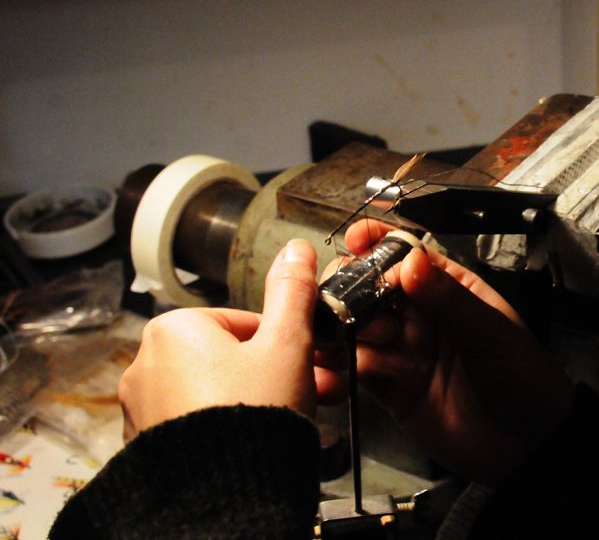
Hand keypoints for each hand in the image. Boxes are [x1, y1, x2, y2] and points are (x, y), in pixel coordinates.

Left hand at [120, 239, 324, 440]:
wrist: (226, 493)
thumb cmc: (254, 414)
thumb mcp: (288, 343)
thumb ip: (292, 294)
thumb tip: (297, 251)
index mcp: (174, 329)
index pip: (245, 323)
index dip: (286, 343)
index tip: (308, 363)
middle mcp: (146, 364)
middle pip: (230, 359)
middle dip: (274, 373)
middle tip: (309, 392)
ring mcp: (142, 409)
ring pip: (215, 392)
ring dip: (254, 399)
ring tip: (289, 419)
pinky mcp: (146, 446)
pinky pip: (195, 423)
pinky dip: (225, 426)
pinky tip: (256, 440)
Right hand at [335, 220, 573, 484]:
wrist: (528, 446)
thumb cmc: (525, 379)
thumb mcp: (490, 333)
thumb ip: (448, 300)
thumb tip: (411, 261)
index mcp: (449, 289)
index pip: (406, 255)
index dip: (377, 244)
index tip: (355, 240)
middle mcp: (420, 315)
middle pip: (369, 288)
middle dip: (352, 290)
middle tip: (352, 305)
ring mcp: (403, 351)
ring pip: (355, 328)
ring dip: (344, 331)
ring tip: (351, 343)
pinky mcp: (390, 388)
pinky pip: (355, 370)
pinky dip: (339, 369)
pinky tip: (338, 374)